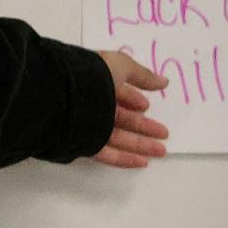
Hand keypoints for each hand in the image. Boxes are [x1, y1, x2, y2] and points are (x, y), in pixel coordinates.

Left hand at [92, 50, 170, 167]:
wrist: (64, 96)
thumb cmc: (91, 76)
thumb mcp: (119, 66)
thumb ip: (142, 75)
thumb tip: (163, 82)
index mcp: (96, 83)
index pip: (118, 93)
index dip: (134, 99)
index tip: (147, 106)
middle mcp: (91, 104)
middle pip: (122, 118)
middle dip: (143, 126)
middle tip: (163, 132)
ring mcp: (87, 126)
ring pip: (118, 138)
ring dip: (140, 144)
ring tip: (161, 150)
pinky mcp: (84, 144)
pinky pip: (107, 153)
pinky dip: (125, 158)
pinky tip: (142, 161)